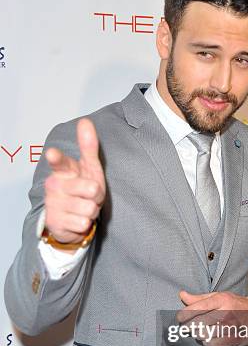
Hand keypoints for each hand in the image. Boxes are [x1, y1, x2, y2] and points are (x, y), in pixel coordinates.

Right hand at [44, 118, 105, 244]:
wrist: (72, 218)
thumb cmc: (82, 189)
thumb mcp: (89, 168)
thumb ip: (88, 146)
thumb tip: (85, 121)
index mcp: (63, 170)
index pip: (60, 162)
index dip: (57, 158)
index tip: (52, 153)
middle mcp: (54, 185)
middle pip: (91, 189)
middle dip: (97, 196)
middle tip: (90, 196)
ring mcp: (54, 204)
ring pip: (89, 208)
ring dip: (91, 211)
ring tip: (84, 208)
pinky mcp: (56, 222)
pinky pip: (83, 223)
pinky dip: (85, 224)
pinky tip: (78, 220)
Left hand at [176, 290, 247, 345]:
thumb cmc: (235, 305)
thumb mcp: (219, 297)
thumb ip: (199, 298)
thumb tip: (182, 295)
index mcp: (221, 300)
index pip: (197, 307)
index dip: (184, 314)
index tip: (180, 318)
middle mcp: (225, 312)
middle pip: (198, 322)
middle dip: (189, 325)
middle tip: (188, 326)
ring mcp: (229, 326)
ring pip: (203, 334)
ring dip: (198, 334)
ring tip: (200, 330)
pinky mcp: (232, 339)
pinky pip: (211, 343)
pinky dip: (206, 341)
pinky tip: (208, 337)